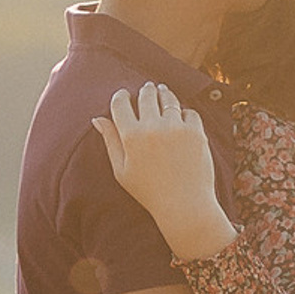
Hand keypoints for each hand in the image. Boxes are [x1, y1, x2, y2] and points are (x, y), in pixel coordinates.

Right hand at [93, 83, 234, 260]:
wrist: (185, 205)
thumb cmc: (149, 191)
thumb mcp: (122, 170)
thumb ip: (110, 141)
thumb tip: (97, 118)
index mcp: (131, 136)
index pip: (121, 103)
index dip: (121, 95)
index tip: (124, 95)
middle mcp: (153, 128)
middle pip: (146, 96)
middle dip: (145, 90)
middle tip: (147, 88)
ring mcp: (177, 128)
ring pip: (169, 99)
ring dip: (164, 94)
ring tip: (162, 92)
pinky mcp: (197, 133)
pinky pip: (189, 112)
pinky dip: (184, 112)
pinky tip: (180, 114)